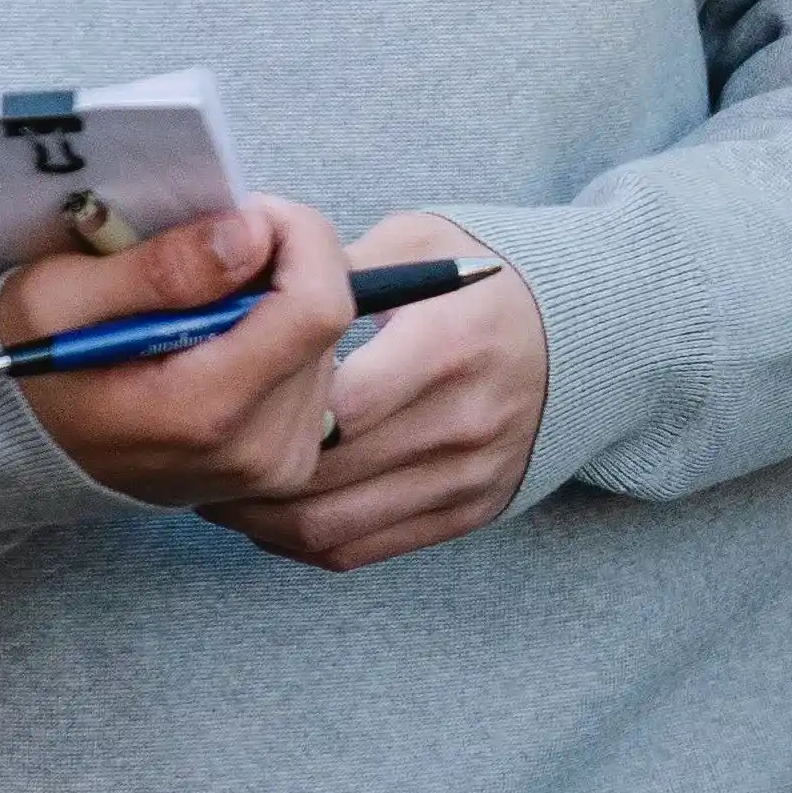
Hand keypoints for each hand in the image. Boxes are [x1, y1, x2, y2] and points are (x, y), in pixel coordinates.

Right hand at [0, 197, 355, 511]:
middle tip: (204, 253)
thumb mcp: (59, 298)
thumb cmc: (37, 368)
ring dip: (277, 300)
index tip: (243, 214)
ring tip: (198, 306)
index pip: (319, 306)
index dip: (297, 237)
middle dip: (279, 262)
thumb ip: (160, 268)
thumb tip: (252, 236)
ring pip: (328, 340)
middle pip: (326, 318)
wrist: (26, 451)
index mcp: (203, 411)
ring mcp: (276, 465)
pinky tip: (218, 340)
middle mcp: (256, 451)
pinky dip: (278, 336)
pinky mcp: (287, 464)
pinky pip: (316, 371)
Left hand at [208, 208, 548, 573]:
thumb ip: (337, 267)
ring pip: (326, 527)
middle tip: (194, 446)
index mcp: (448, 346)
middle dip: (241, 467)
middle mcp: (463, 423)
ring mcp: (467, 477)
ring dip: (257, 516)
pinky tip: (269, 508)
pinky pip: (358, 550)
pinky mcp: (467, 512)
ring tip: (218, 483)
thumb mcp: (424, 242)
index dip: (262, 403)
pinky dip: (299, 538)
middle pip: (318, 475)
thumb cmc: (493, 280)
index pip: (335, 402)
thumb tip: (245, 289)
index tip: (222, 387)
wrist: (597, 336)